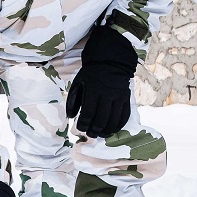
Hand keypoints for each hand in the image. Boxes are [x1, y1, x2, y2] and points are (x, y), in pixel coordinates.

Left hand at [65, 23, 138, 137]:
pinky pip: (124, 116)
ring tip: (101, 135)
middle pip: (101, 119)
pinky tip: (112, 129)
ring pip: (113, 120)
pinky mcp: (126, 98)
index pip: (87, 113)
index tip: (80, 128)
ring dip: (106, 131)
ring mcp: (118, 97)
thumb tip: (70, 117)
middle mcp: (107, 94)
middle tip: (90, 134)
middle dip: (94, 130)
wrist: (110, 61)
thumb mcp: (78, 83)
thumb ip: (73, 100)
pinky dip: (118, 125)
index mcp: (92, 90)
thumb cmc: (91, 74)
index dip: (83, 124)